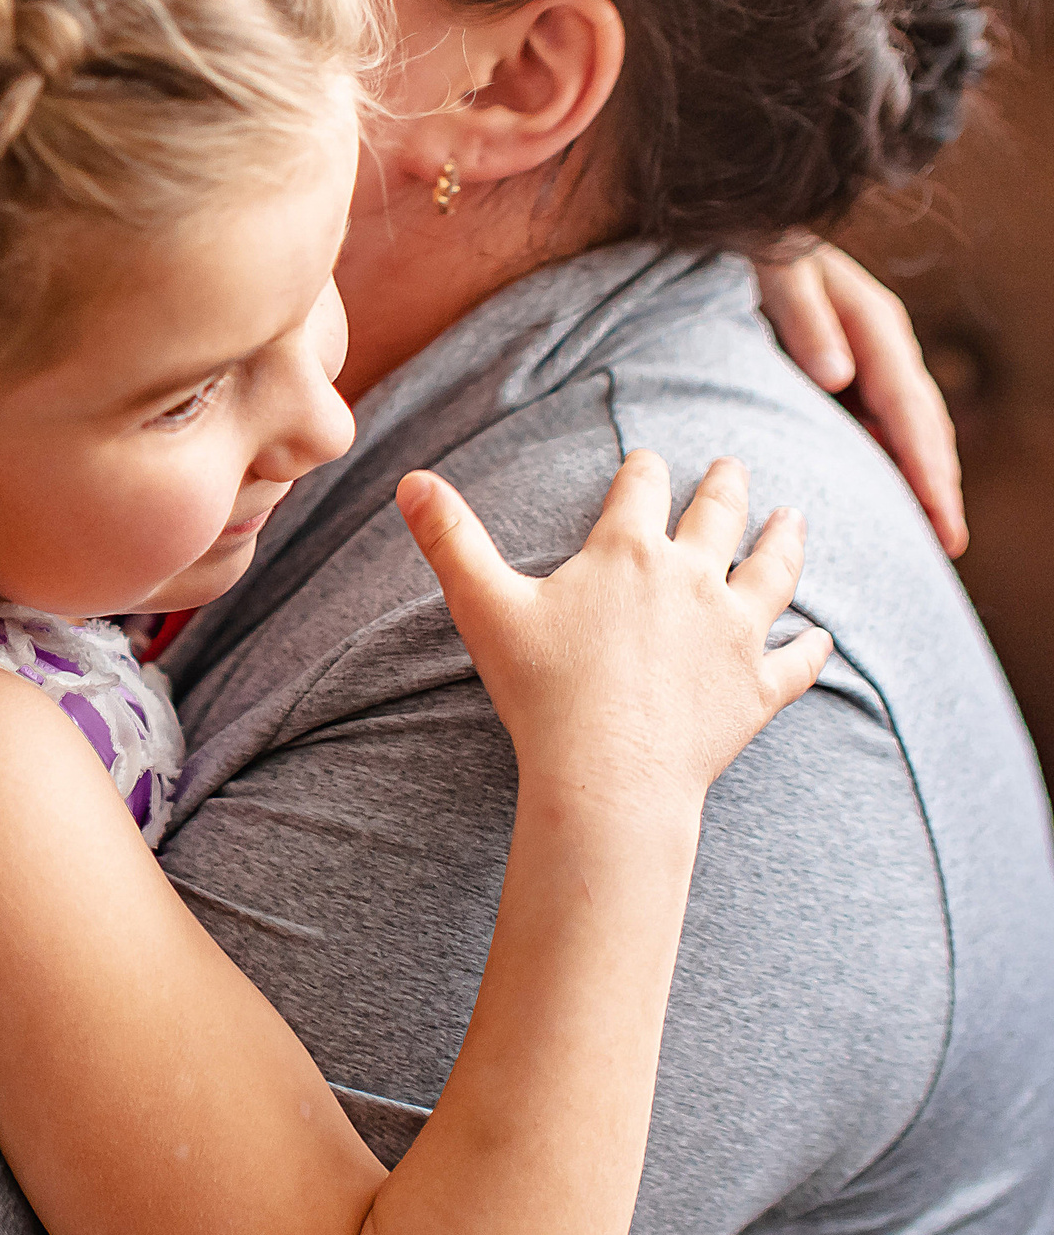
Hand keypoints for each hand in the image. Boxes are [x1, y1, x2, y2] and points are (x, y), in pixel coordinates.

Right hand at [398, 450, 831, 811]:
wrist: (608, 774)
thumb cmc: (542, 691)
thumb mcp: (483, 606)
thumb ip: (450, 539)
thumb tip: (410, 479)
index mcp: (628, 552)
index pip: (641, 488)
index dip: (642, 469)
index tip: (647, 459)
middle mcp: (693, 579)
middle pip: (718, 516)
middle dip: (724, 485)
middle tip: (731, 466)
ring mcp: (735, 632)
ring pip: (774, 572)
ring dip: (786, 541)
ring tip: (794, 518)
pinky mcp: (757, 688)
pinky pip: (796, 662)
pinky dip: (813, 648)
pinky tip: (824, 638)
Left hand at [756, 243, 965, 557]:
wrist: (743, 230)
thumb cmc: (755, 250)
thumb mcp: (777, 273)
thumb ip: (804, 319)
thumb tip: (838, 375)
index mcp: (873, 325)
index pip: (907, 407)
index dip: (925, 464)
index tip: (940, 513)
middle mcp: (881, 345)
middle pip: (920, 423)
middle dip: (936, 484)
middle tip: (949, 544)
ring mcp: (868, 359)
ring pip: (907, 427)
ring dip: (921, 478)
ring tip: (932, 534)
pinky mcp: (847, 371)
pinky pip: (880, 423)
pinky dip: (891, 460)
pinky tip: (887, 497)